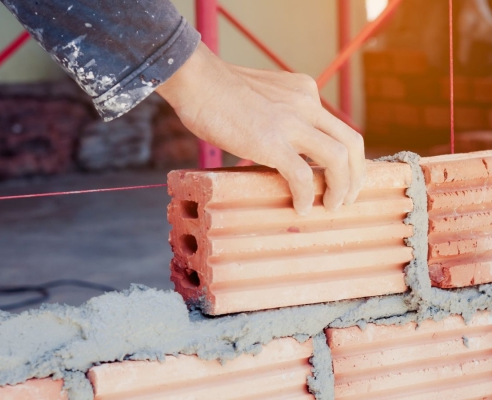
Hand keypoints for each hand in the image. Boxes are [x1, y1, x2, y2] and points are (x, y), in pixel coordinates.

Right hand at [156, 42, 365, 214]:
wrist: (196, 80)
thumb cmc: (219, 91)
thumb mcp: (264, 96)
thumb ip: (280, 115)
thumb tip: (280, 147)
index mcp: (305, 92)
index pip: (338, 127)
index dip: (348, 156)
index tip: (341, 176)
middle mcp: (306, 104)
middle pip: (352, 142)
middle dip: (356, 175)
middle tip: (349, 196)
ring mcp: (290, 122)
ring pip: (337, 158)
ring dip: (341, 187)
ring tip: (331, 205)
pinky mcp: (271, 141)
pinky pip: (301, 175)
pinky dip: (305, 195)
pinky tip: (299, 206)